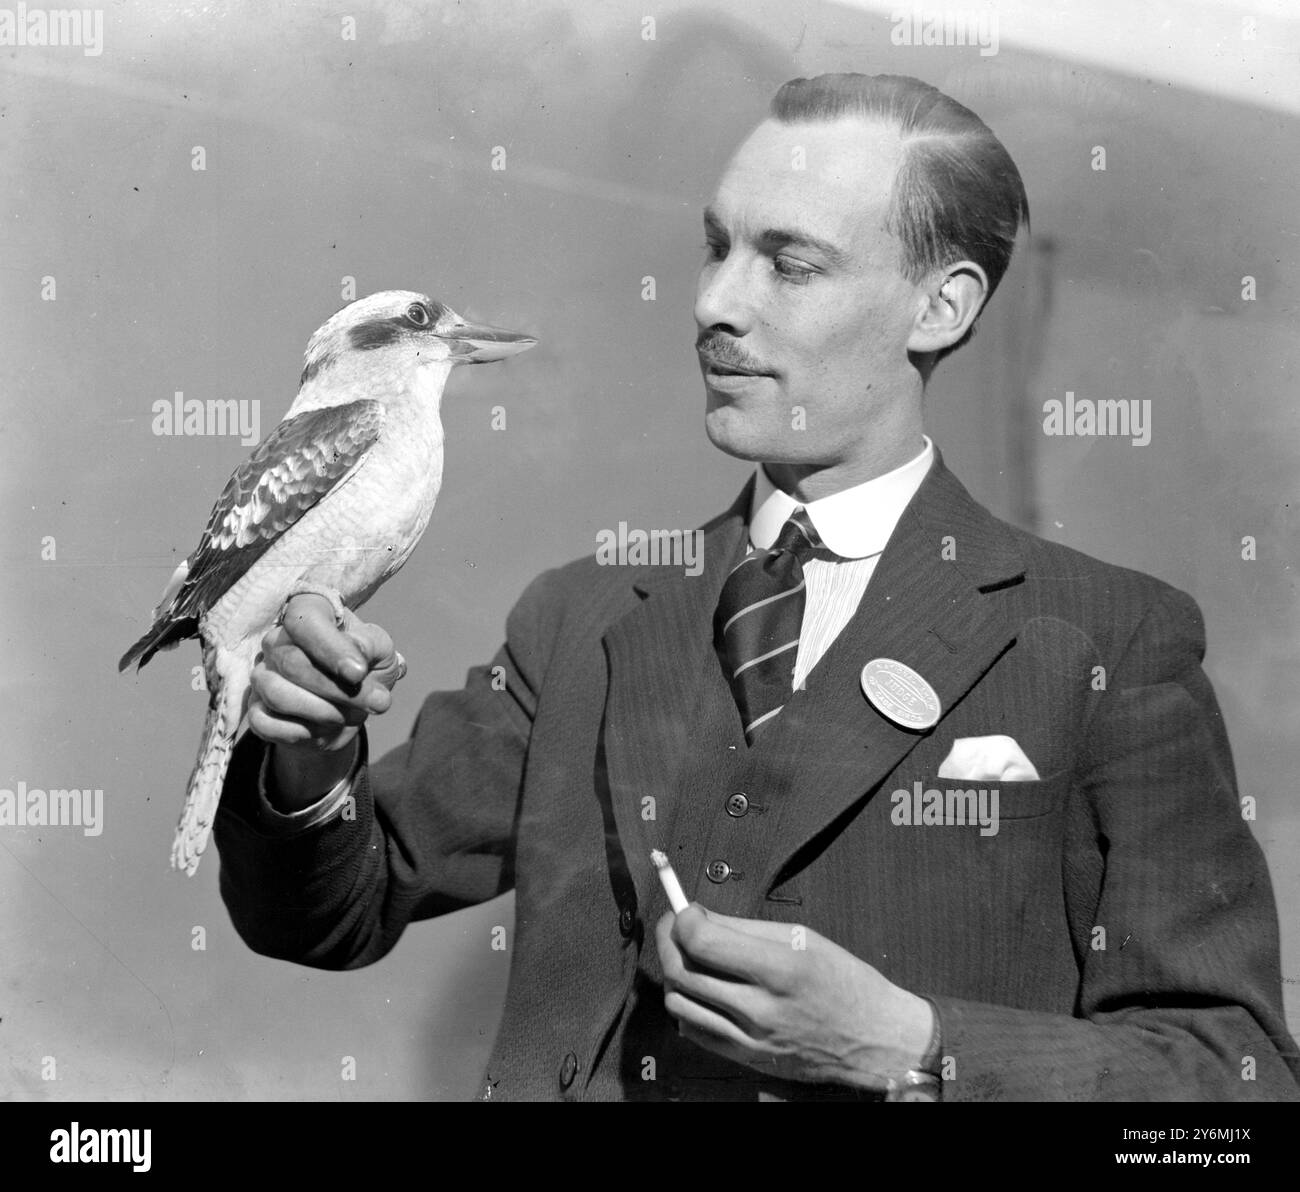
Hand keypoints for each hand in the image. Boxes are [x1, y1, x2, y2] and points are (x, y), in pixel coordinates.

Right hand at [248, 593, 405, 808]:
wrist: (350, 705)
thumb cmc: (366, 667)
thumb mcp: (381, 650)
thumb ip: (370, 646)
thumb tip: (355, 662)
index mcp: (307, 613)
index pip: (306, 622)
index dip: (332, 649)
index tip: (358, 674)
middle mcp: (277, 640)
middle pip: (293, 664)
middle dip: (339, 692)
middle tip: (376, 703)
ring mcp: (262, 674)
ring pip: (277, 695)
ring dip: (323, 712)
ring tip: (352, 715)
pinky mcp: (257, 708)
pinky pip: (265, 724)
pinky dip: (302, 733)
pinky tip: (326, 728)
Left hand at [656, 906, 933, 1089]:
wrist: (875, 1039)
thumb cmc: (844, 981)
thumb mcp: (802, 939)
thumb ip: (744, 929)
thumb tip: (698, 916)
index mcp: (780, 969)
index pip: (702, 942)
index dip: (682, 920)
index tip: (685, 910)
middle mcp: (761, 1009)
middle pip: (681, 972)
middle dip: (668, 940)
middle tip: (675, 926)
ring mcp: (751, 1040)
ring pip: (678, 1003)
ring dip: (674, 975)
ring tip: (690, 959)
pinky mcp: (746, 1060)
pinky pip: (693, 1030)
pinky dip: (688, 1006)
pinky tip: (703, 991)